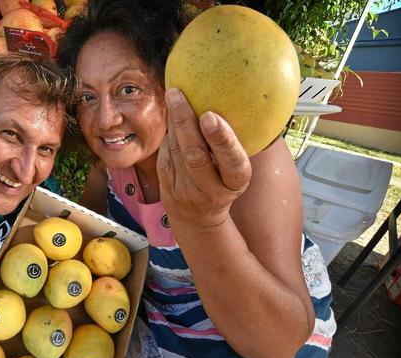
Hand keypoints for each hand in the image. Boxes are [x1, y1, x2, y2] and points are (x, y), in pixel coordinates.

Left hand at [157, 89, 251, 229]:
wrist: (199, 219)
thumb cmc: (222, 183)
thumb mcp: (234, 171)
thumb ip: (231, 146)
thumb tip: (223, 100)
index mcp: (235, 183)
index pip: (232, 161)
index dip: (221, 139)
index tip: (210, 116)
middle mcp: (211, 190)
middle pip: (195, 155)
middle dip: (185, 122)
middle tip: (178, 95)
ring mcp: (186, 192)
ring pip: (177, 152)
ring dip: (174, 123)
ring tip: (174, 97)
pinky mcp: (167, 189)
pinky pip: (165, 157)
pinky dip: (169, 136)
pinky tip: (172, 119)